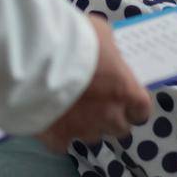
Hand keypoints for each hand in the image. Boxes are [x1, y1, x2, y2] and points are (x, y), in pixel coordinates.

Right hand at [37, 16, 151, 151]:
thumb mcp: (101, 33)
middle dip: (112, 118)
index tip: (126, 99)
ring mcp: (83, 130)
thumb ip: (110, 52)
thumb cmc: (74, 39)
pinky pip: (63, 143)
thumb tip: (110, 58)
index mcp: (125, 91)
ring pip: (92, 137)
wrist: (35, 57)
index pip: (142, 110)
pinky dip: (59, 133)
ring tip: (71, 108)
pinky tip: (52, 118)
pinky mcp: (57, 139)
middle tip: (97, 102)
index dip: (134, 106)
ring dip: (87, 125)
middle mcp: (109, 116)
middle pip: (120, 128)